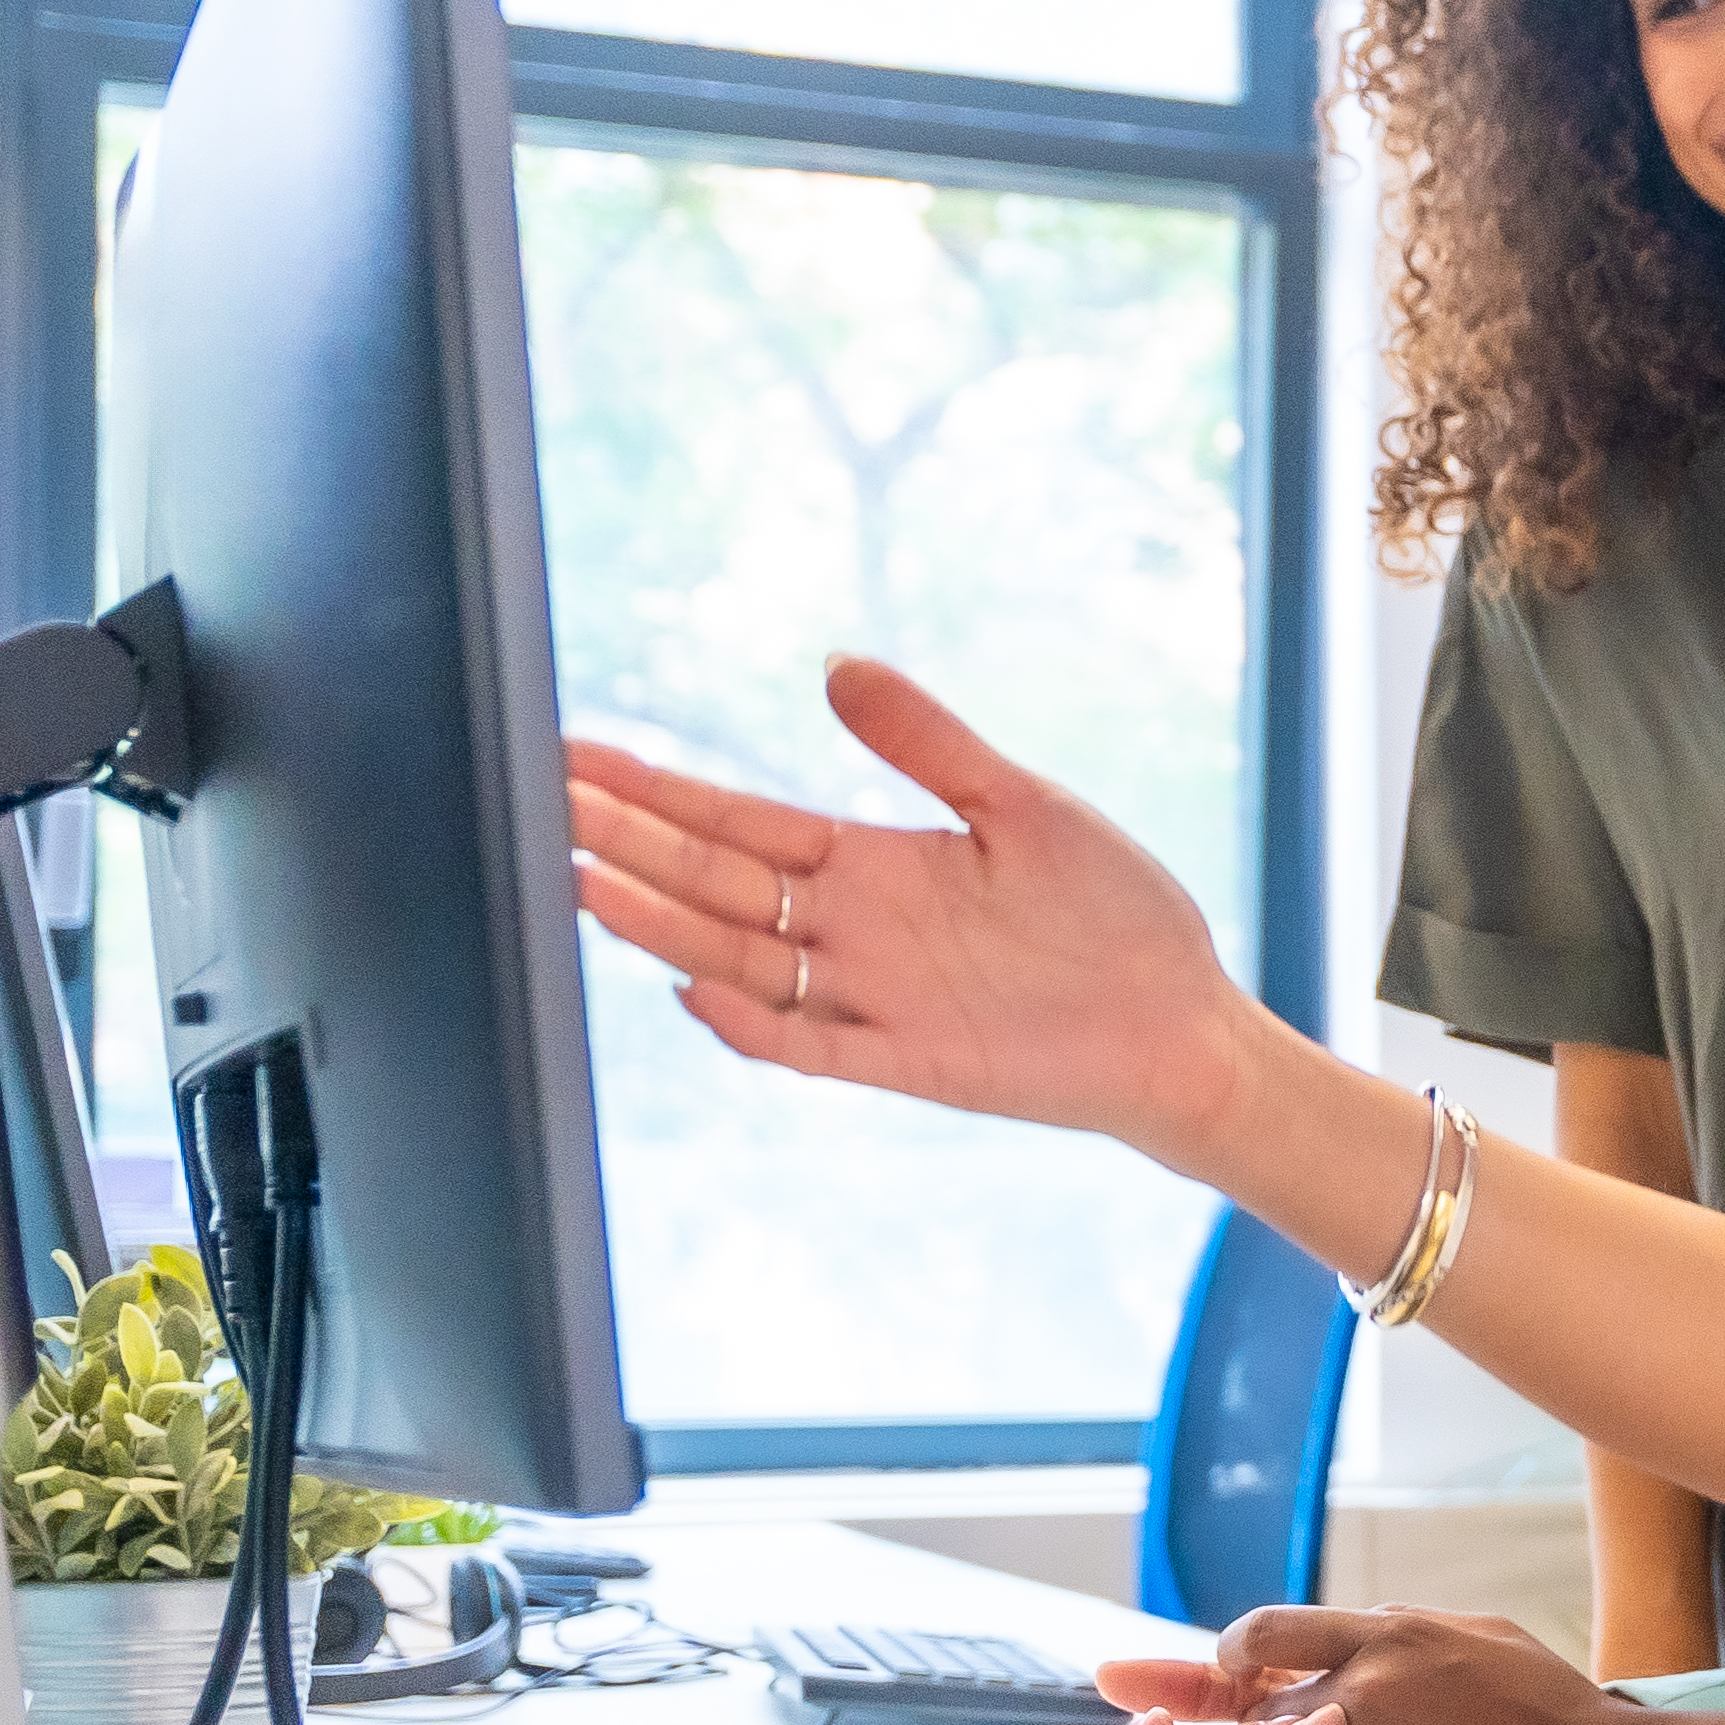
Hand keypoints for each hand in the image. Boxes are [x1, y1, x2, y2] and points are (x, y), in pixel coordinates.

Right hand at [572, 660, 1282, 1167]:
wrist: (1184, 1021)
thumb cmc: (1115, 912)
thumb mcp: (1024, 804)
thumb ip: (928, 743)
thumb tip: (837, 665)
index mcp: (876, 865)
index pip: (739, 824)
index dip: (660, 792)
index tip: (576, 758)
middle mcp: (856, 931)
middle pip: (716, 884)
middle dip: (631, 843)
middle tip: (540, 805)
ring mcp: (875, 998)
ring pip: (739, 959)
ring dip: (662, 924)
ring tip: (579, 879)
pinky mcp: (911, 1059)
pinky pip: (811, 1043)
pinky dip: (752, 1021)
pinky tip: (692, 986)